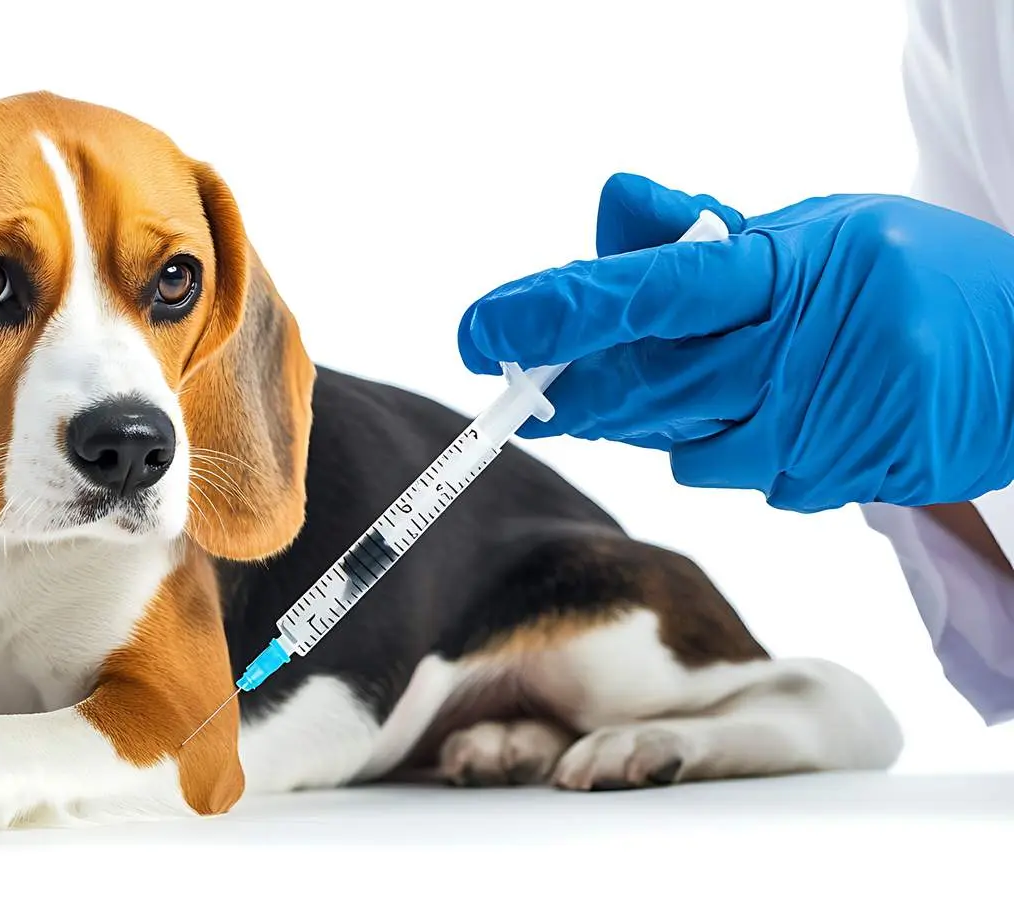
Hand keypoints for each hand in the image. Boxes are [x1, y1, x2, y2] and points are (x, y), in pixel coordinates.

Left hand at [456, 173, 1013, 511]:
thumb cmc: (916, 273)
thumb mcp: (821, 226)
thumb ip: (709, 232)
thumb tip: (610, 214)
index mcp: (797, 269)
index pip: (656, 291)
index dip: (563, 312)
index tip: (484, 329)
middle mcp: (806, 355)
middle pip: (647, 387)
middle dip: (579, 387)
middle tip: (534, 377)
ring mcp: (823, 430)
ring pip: (683, 444)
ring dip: (663, 416)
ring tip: (719, 372)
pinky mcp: (836, 484)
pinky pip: (740, 477)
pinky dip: (732, 445)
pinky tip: (780, 412)